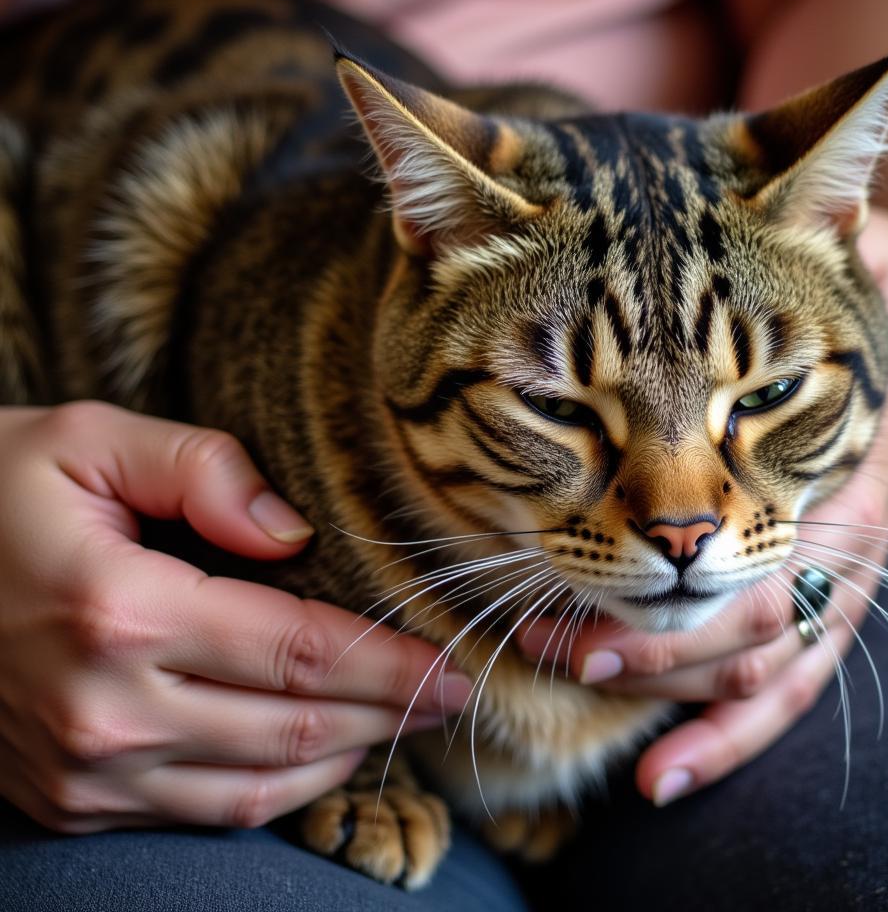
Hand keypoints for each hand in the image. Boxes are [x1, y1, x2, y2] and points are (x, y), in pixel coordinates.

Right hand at [0, 402, 471, 832]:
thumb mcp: (88, 440)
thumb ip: (202, 469)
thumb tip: (292, 531)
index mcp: (120, 611)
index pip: (300, 650)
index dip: (390, 663)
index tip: (451, 664)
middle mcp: (104, 709)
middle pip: (294, 727)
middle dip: (389, 713)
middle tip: (451, 692)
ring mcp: (83, 769)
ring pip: (258, 787)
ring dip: (346, 758)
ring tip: (403, 721)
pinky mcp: (69, 798)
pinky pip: (204, 813)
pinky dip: (279, 790)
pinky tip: (320, 753)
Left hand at [519, 208, 887, 805]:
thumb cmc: (862, 268)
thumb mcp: (843, 242)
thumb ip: (818, 217)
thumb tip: (824, 115)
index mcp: (842, 453)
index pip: (776, 558)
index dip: (686, 603)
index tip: (585, 612)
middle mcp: (842, 521)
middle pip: (763, 625)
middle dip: (661, 650)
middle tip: (566, 652)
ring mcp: (833, 562)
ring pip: (773, 666)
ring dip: (685, 698)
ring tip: (615, 730)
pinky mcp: (819, 581)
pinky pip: (787, 676)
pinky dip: (729, 730)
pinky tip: (666, 770)